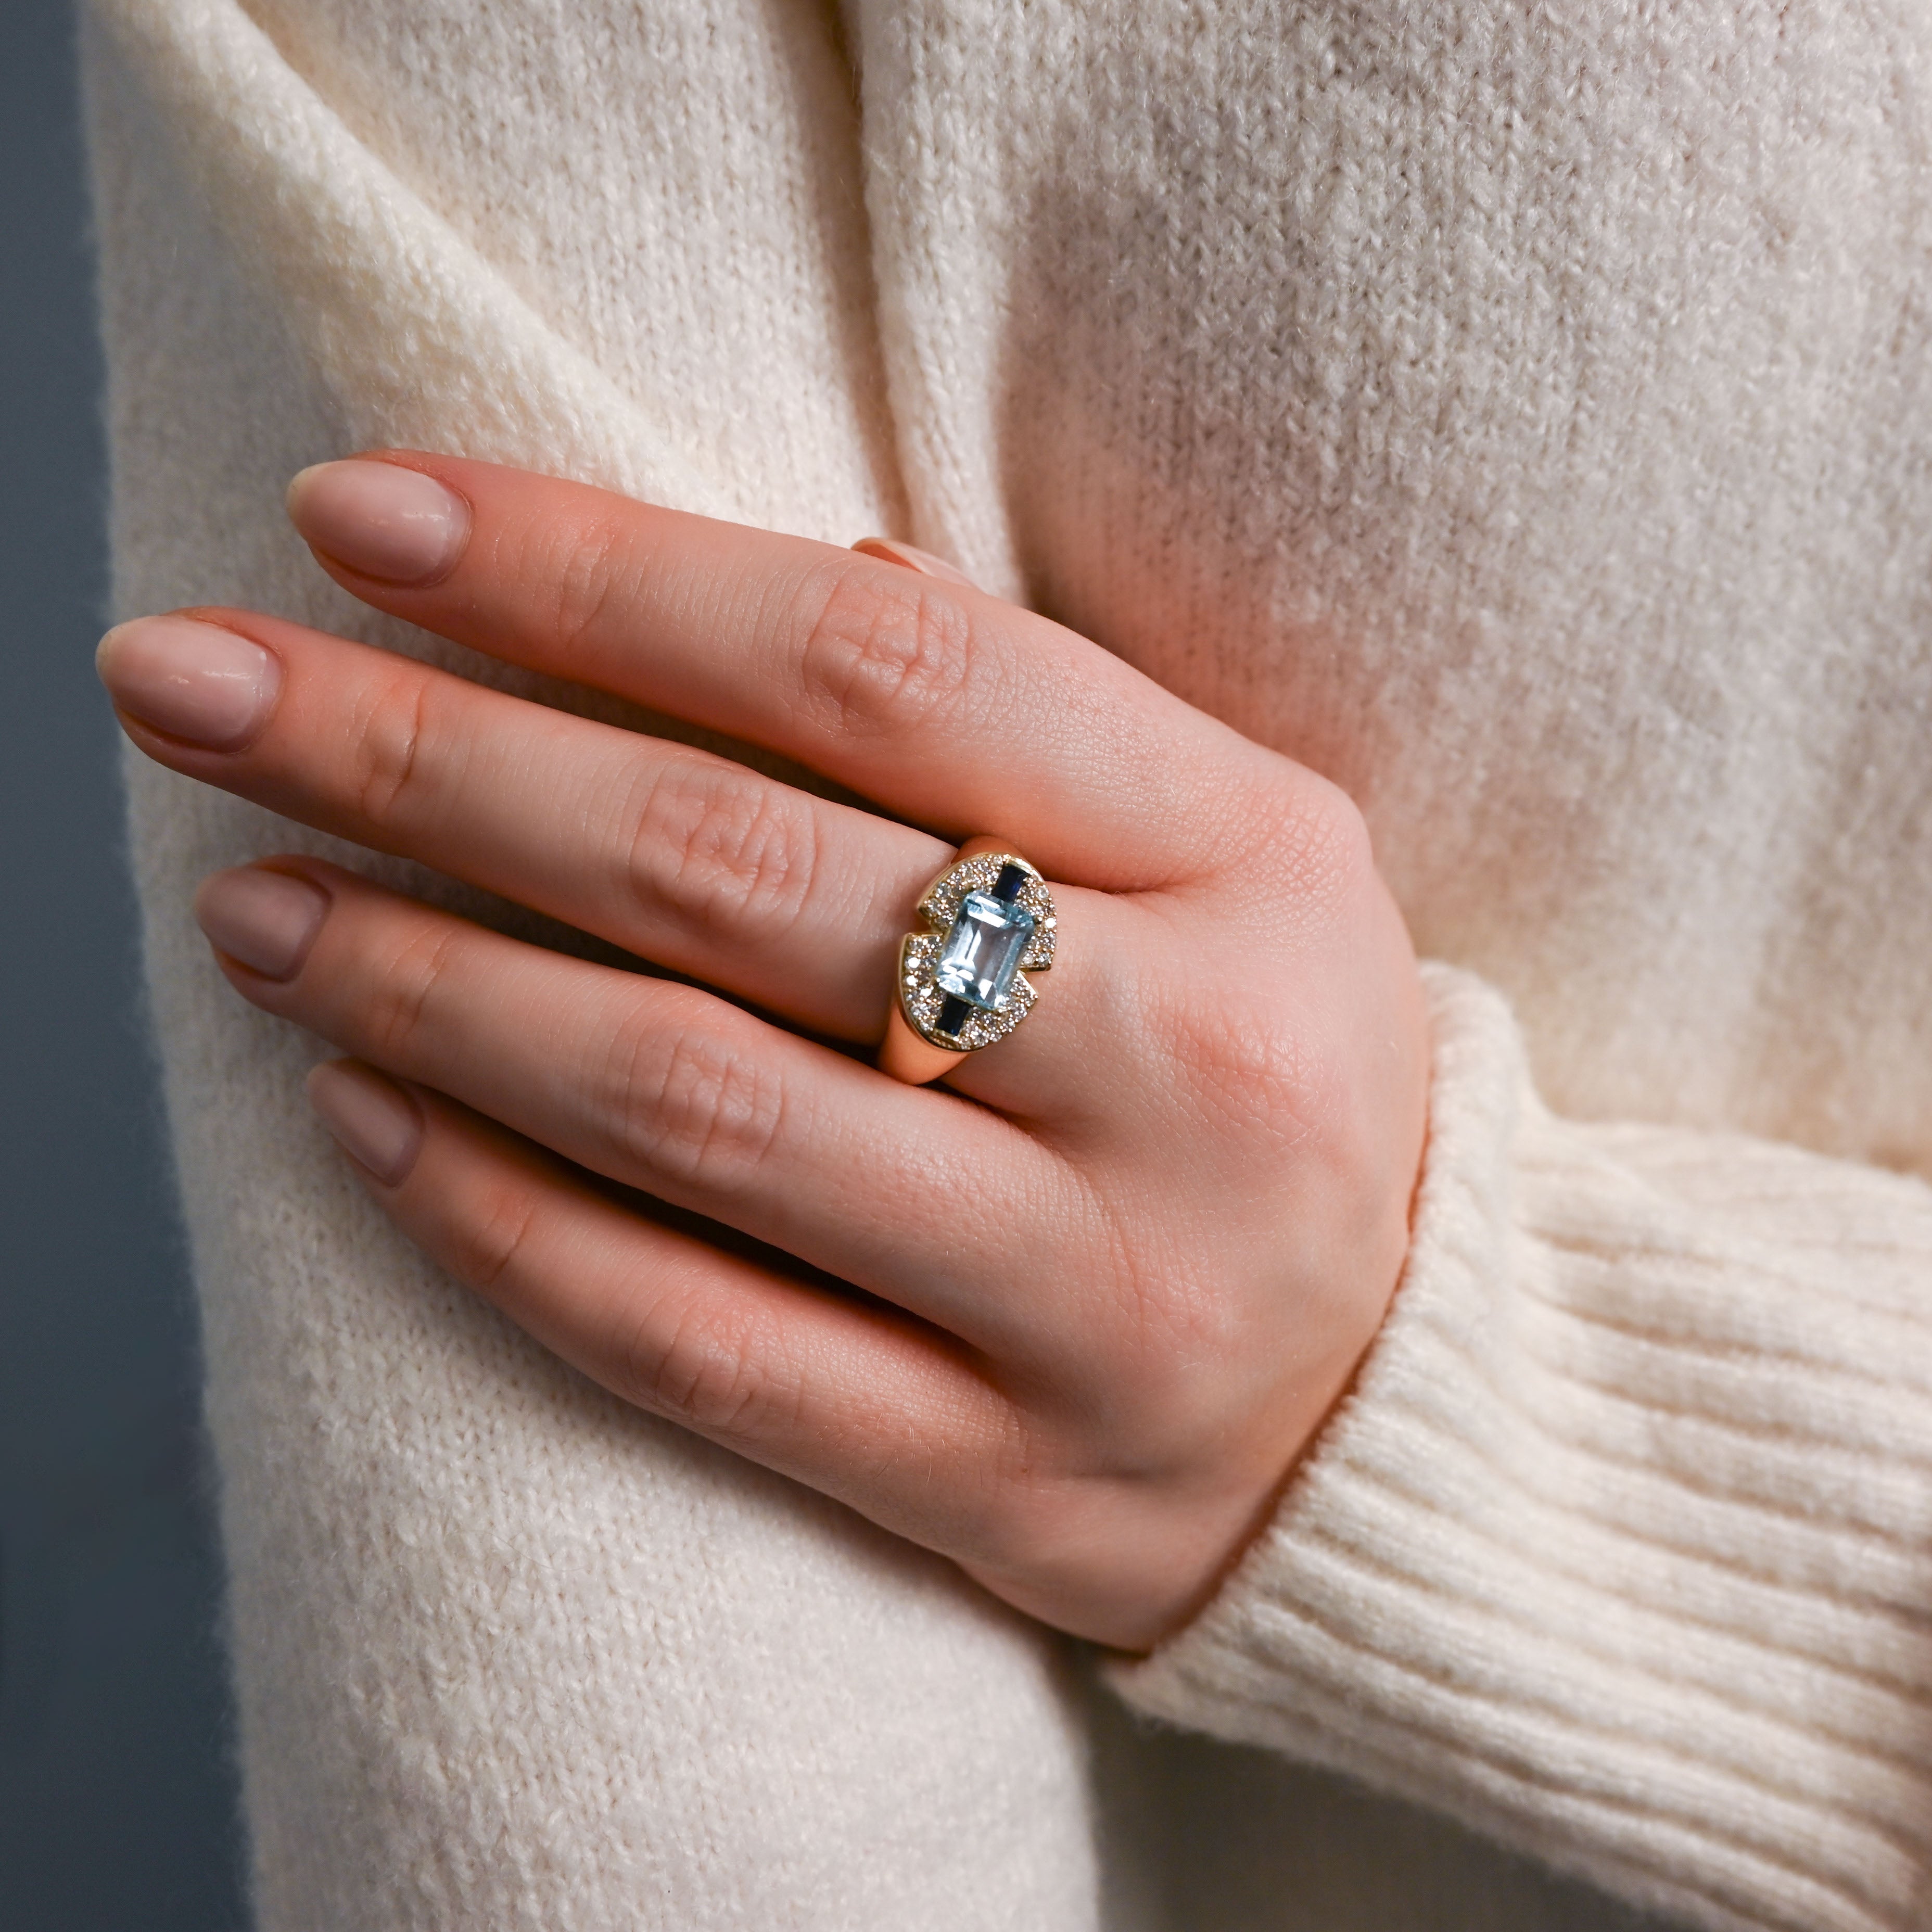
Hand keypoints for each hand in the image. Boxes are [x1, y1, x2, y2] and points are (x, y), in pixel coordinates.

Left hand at [96, 455, 1429, 1650]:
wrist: (1416, 1400)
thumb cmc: (1276, 1058)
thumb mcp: (1236, 848)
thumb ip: (1027, 718)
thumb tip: (777, 571)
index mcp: (1252, 857)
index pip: (879, 662)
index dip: (596, 572)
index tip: (362, 517)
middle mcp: (1185, 1068)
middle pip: (741, 876)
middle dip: (429, 759)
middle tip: (191, 686)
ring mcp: (1098, 1295)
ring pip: (697, 1115)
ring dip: (432, 994)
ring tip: (255, 905)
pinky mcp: (1013, 1483)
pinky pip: (706, 1350)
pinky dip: (507, 1230)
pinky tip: (368, 1125)